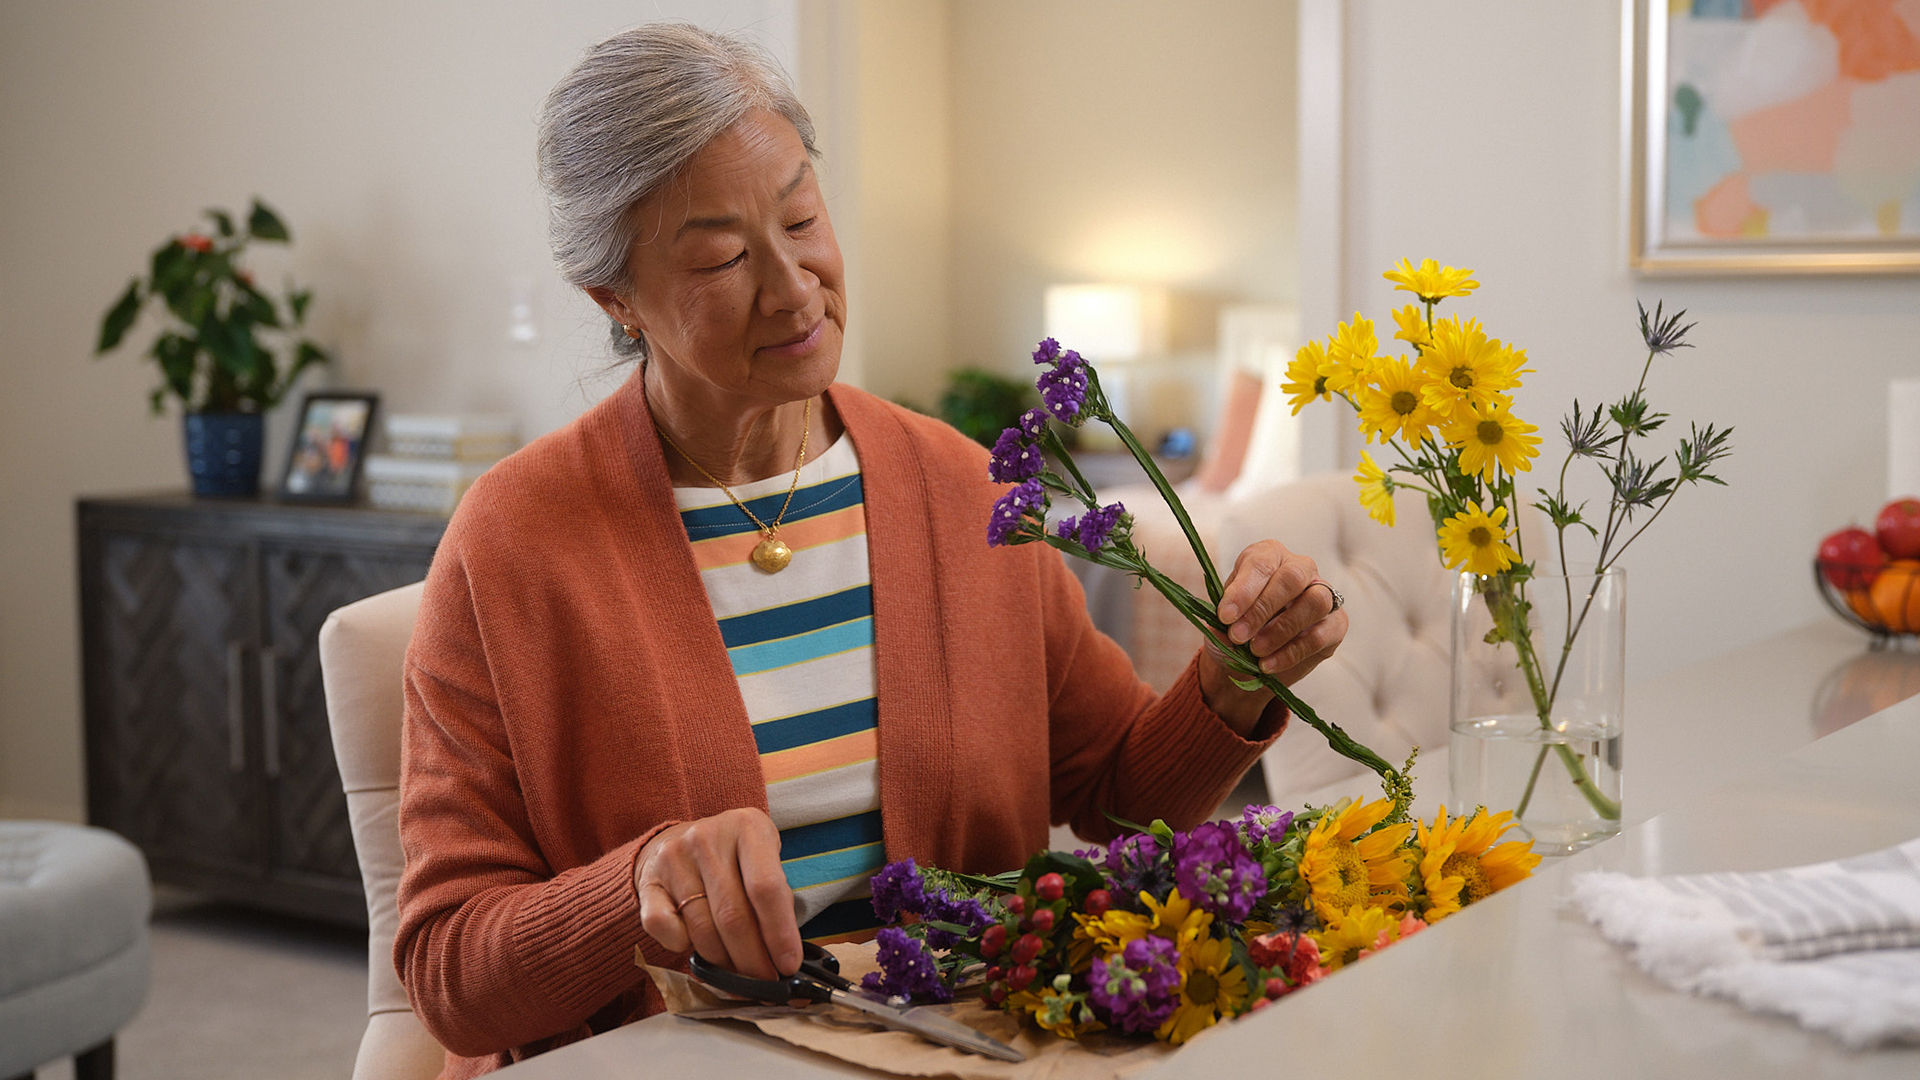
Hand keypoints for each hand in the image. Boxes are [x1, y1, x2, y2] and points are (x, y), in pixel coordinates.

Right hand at [635, 807, 800, 978]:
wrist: (679, 839)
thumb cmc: (735, 858)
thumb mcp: (764, 861)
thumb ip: (776, 899)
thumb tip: (787, 957)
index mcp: (747, 827)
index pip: (766, 888)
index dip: (779, 934)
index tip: (788, 965)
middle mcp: (707, 837)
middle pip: (733, 916)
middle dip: (752, 960)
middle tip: (765, 983)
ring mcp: (674, 858)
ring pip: (702, 929)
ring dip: (724, 962)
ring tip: (740, 975)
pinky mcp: (648, 881)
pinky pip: (663, 929)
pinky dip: (682, 948)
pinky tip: (699, 950)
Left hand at [1198, 541, 1347, 728]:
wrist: (1251, 661)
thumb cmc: (1236, 629)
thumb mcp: (1221, 622)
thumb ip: (1223, 622)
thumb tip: (1225, 629)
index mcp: (1269, 556)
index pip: (1262, 563)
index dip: (1243, 590)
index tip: (1225, 616)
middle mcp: (1300, 568)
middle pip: (1292, 577)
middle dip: (1263, 608)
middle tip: (1238, 635)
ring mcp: (1323, 594)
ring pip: (1315, 602)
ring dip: (1281, 630)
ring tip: (1255, 651)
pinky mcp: (1336, 624)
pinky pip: (1321, 635)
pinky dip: (1291, 653)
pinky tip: (1268, 664)